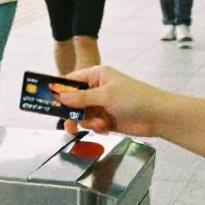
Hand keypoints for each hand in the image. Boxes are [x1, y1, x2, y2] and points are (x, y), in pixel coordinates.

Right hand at [56, 65, 173, 136]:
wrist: (157, 116)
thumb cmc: (136, 98)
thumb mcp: (106, 95)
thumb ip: (82, 98)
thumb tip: (60, 96)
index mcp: (97, 75)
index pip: (71, 81)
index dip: (59, 90)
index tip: (46, 100)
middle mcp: (97, 89)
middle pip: (73, 100)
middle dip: (72, 112)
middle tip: (69, 123)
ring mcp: (101, 105)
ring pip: (81, 115)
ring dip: (86, 122)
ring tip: (97, 126)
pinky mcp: (106, 119)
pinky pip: (91, 124)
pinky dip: (95, 128)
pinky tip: (105, 129)